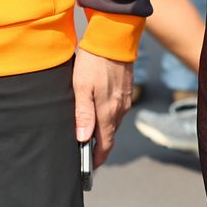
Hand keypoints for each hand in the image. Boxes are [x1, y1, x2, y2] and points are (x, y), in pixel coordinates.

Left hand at [72, 49, 133, 166]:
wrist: (114, 38)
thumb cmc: (93, 61)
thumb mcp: (81, 86)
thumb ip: (83, 113)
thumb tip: (84, 138)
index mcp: (108, 112)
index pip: (105, 144)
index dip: (98, 158)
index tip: (90, 168)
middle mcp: (120, 109)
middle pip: (110, 135)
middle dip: (100, 146)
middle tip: (86, 154)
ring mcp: (124, 99)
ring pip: (113, 122)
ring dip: (104, 131)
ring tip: (90, 136)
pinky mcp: (125, 90)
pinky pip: (117, 110)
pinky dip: (108, 117)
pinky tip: (98, 113)